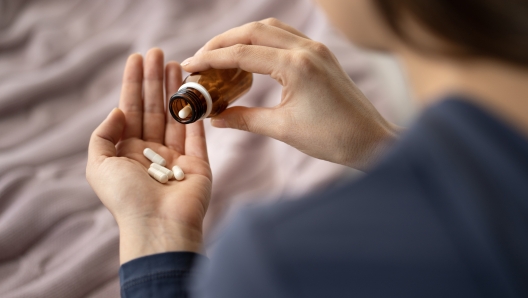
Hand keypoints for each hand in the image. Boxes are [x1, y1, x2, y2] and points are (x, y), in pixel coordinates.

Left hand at [86, 48, 211, 263]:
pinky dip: (194, 110)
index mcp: (127, 152)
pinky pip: (196, 131)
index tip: (136, 59)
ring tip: (175, 63)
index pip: (131, 109)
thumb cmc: (125, 199)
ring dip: (174, 89)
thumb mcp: (98, 165)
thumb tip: (118, 110)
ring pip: (175, 115)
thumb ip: (103, 135)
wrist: (158, 226)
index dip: (133, 84)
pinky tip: (192, 89)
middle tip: (157, 52)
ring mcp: (176, 155)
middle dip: (154, 80)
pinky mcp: (198, 162)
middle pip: (154, 107)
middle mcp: (151, 151)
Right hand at [182, 18, 397, 170]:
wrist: (370, 141)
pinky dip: (263, 41)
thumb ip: (245, 120)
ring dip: (242, 37)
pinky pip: (286, 36)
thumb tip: (215, 119)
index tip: (189, 65)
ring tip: (221, 54)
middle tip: (200, 58)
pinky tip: (251, 55)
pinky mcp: (321, 54)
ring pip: (270, 29)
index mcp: (296, 66)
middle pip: (254, 31)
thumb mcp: (283, 129)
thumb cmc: (332, 138)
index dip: (211, 58)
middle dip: (222, 42)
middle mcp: (307, 49)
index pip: (242, 54)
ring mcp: (316, 49)